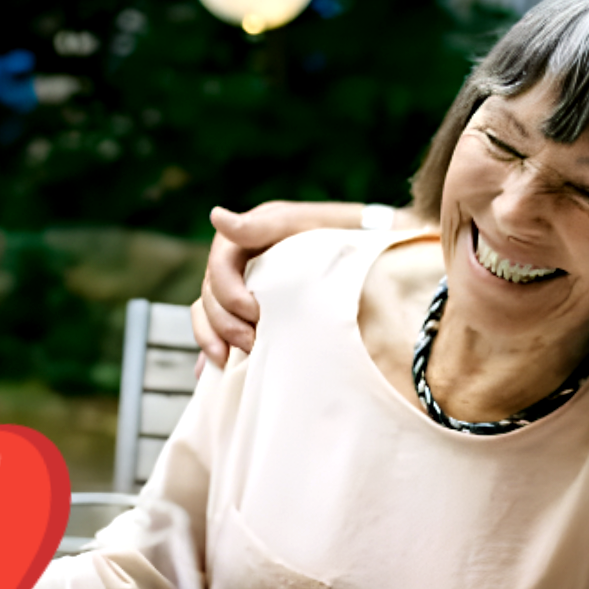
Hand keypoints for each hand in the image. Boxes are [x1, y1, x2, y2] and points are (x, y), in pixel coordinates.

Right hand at [192, 200, 377, 366]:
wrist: (380, 253)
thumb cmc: (344, 233)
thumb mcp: (306, 225)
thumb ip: (264, 225)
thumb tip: (216, 217)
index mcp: (249, 238)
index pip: (219, 264)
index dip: (227, 291)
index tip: (254, 312)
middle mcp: (242, 264)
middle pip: (210, 295)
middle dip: (225, 322)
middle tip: (253, 344)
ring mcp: (245, 289)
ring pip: (208, 314)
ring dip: (215, 339)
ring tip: (232, 362)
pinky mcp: (253, 314)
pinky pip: (220, 331)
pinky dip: (216, 350)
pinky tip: (221, 371)